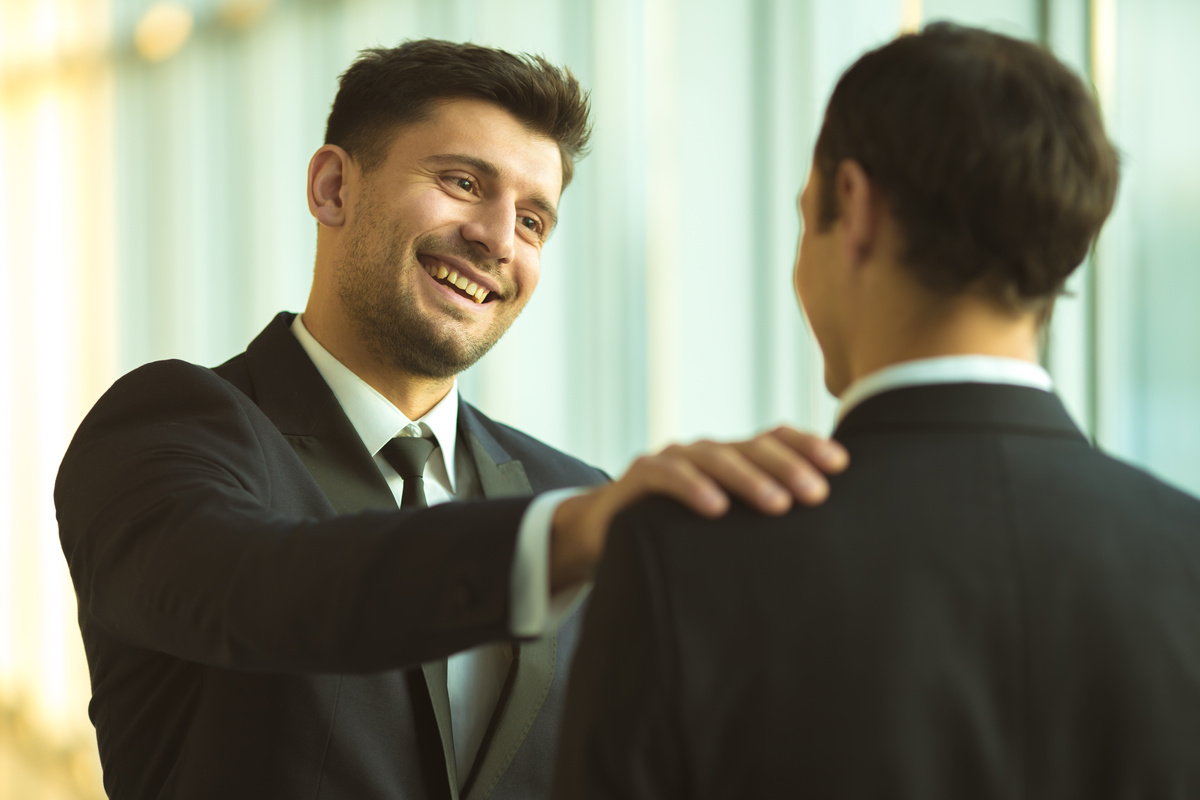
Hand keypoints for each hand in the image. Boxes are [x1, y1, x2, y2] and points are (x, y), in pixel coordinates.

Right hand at [550, 427, 847, 589]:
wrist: (605, 534)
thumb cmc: (678, 533)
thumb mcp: (726, 526)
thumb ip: (761, 520)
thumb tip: (825, 541)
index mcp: (733, 458)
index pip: (775, 438)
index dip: (807, 445)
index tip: (841, 464)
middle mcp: (707, 451)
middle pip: (753, 446)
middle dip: (789, 466)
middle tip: (817, 494)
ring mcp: (673, 459)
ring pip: (716, 458)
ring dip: (749, 479)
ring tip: (778, 504)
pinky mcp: (639, 476)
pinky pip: (668, 476)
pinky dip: (692, 488)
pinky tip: (715, 507)